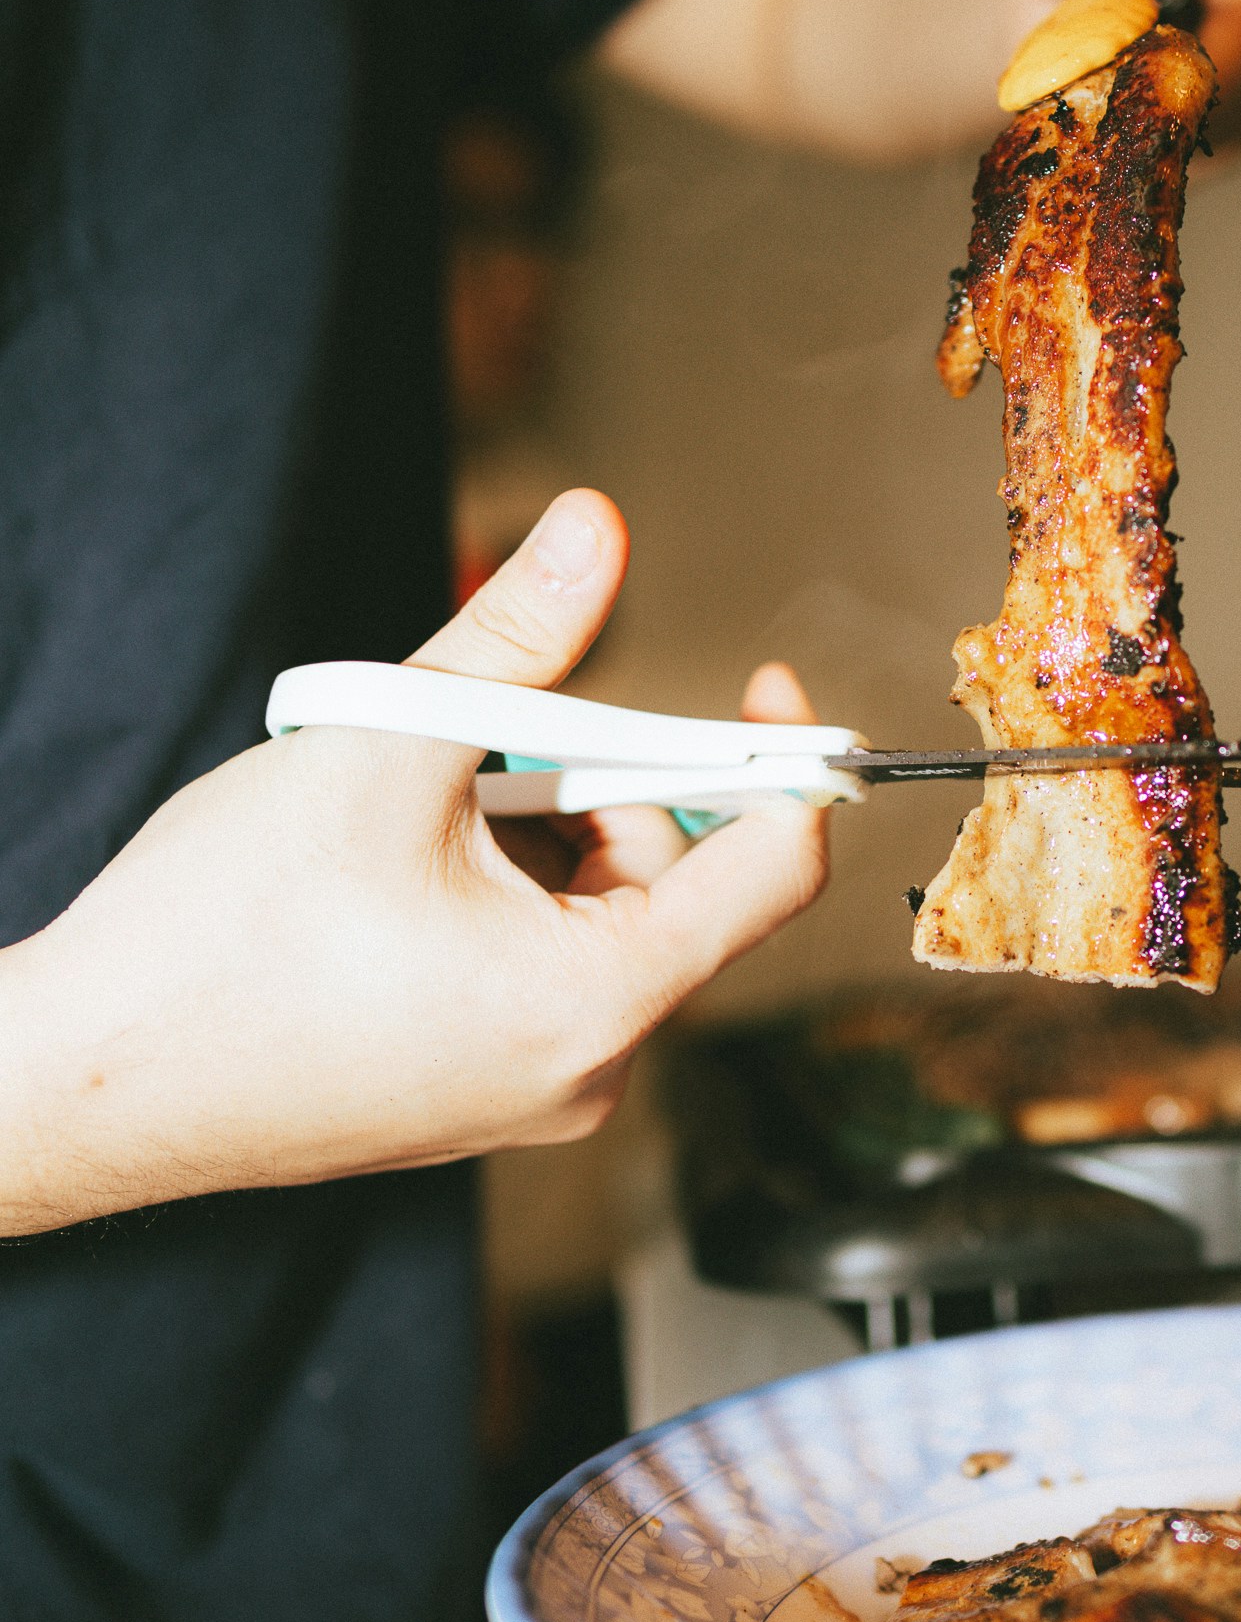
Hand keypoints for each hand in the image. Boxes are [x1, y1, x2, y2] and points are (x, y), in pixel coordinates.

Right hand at [2, 493, 827, 1229]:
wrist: (78, 1080)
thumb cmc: (219, 940)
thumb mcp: (389, 747)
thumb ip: (517, 634)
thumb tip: (596, 530)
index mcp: (597, 1004)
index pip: (774, 875)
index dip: (782, 760)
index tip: (758, 682)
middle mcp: (583, 1072)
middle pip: (672, 884)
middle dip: (601, 779)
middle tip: (495, 729)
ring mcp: (525, 1091)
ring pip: (591, 914)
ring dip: (530, 827)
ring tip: (408, 805)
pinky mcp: (466, 1089)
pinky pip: (532, 961)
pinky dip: (491, 885)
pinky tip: (384, 864)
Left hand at [972, 0, 1240, 147]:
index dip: (1204, 61)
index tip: (1141, 91)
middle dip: (1161, 99)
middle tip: (1076, 100)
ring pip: (1217, 135)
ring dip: (1139, 125)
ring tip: (1071, 91)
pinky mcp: (1235, 135)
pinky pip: (1192, 164)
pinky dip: (1134, 149)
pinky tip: (1090, 115)